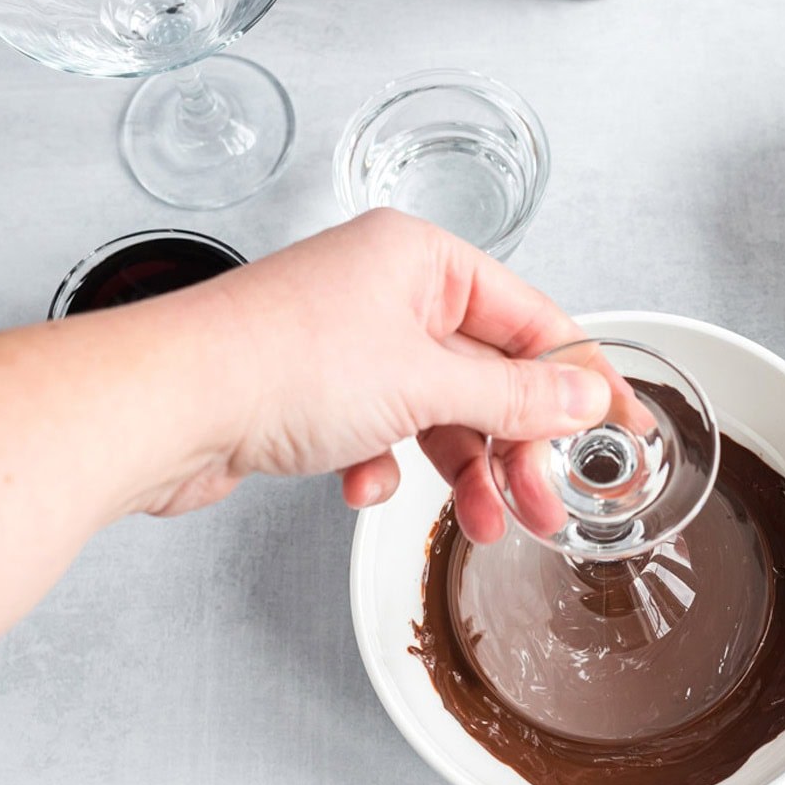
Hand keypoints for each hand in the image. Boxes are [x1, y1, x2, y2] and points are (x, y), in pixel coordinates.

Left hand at [158, 209, 610, 541]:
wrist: (160, 407)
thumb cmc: (275, 363)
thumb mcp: (424, 383)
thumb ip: (514, 397)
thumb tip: (582, 397)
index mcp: (423, 261)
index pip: (533, 320)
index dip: (583, 380)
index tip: (623, 428)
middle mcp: (389, 293)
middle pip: (489, 375)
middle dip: (519, 447)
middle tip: (547, 503)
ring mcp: (351, 343)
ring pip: (439, 412)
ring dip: (464, 471)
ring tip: (486, 523)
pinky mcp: (317, 392)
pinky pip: (384, 432)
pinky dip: (385, 468)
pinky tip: (364, 486)